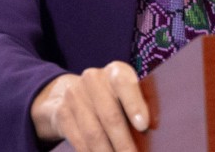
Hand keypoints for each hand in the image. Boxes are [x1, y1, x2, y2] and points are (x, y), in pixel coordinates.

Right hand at [31, 61, 149, 150]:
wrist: (76, 94)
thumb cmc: (114, 96)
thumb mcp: (128, 93)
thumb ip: (142, 104)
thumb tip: (153, 126)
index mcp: (116, 71)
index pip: (125, 83)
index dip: (135, 105)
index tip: (145, 126)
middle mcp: (93, 79)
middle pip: (110, 115)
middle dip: (124, 143)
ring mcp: (75, 95)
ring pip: (93, 132)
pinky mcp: (62, 113)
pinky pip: (78, 140)